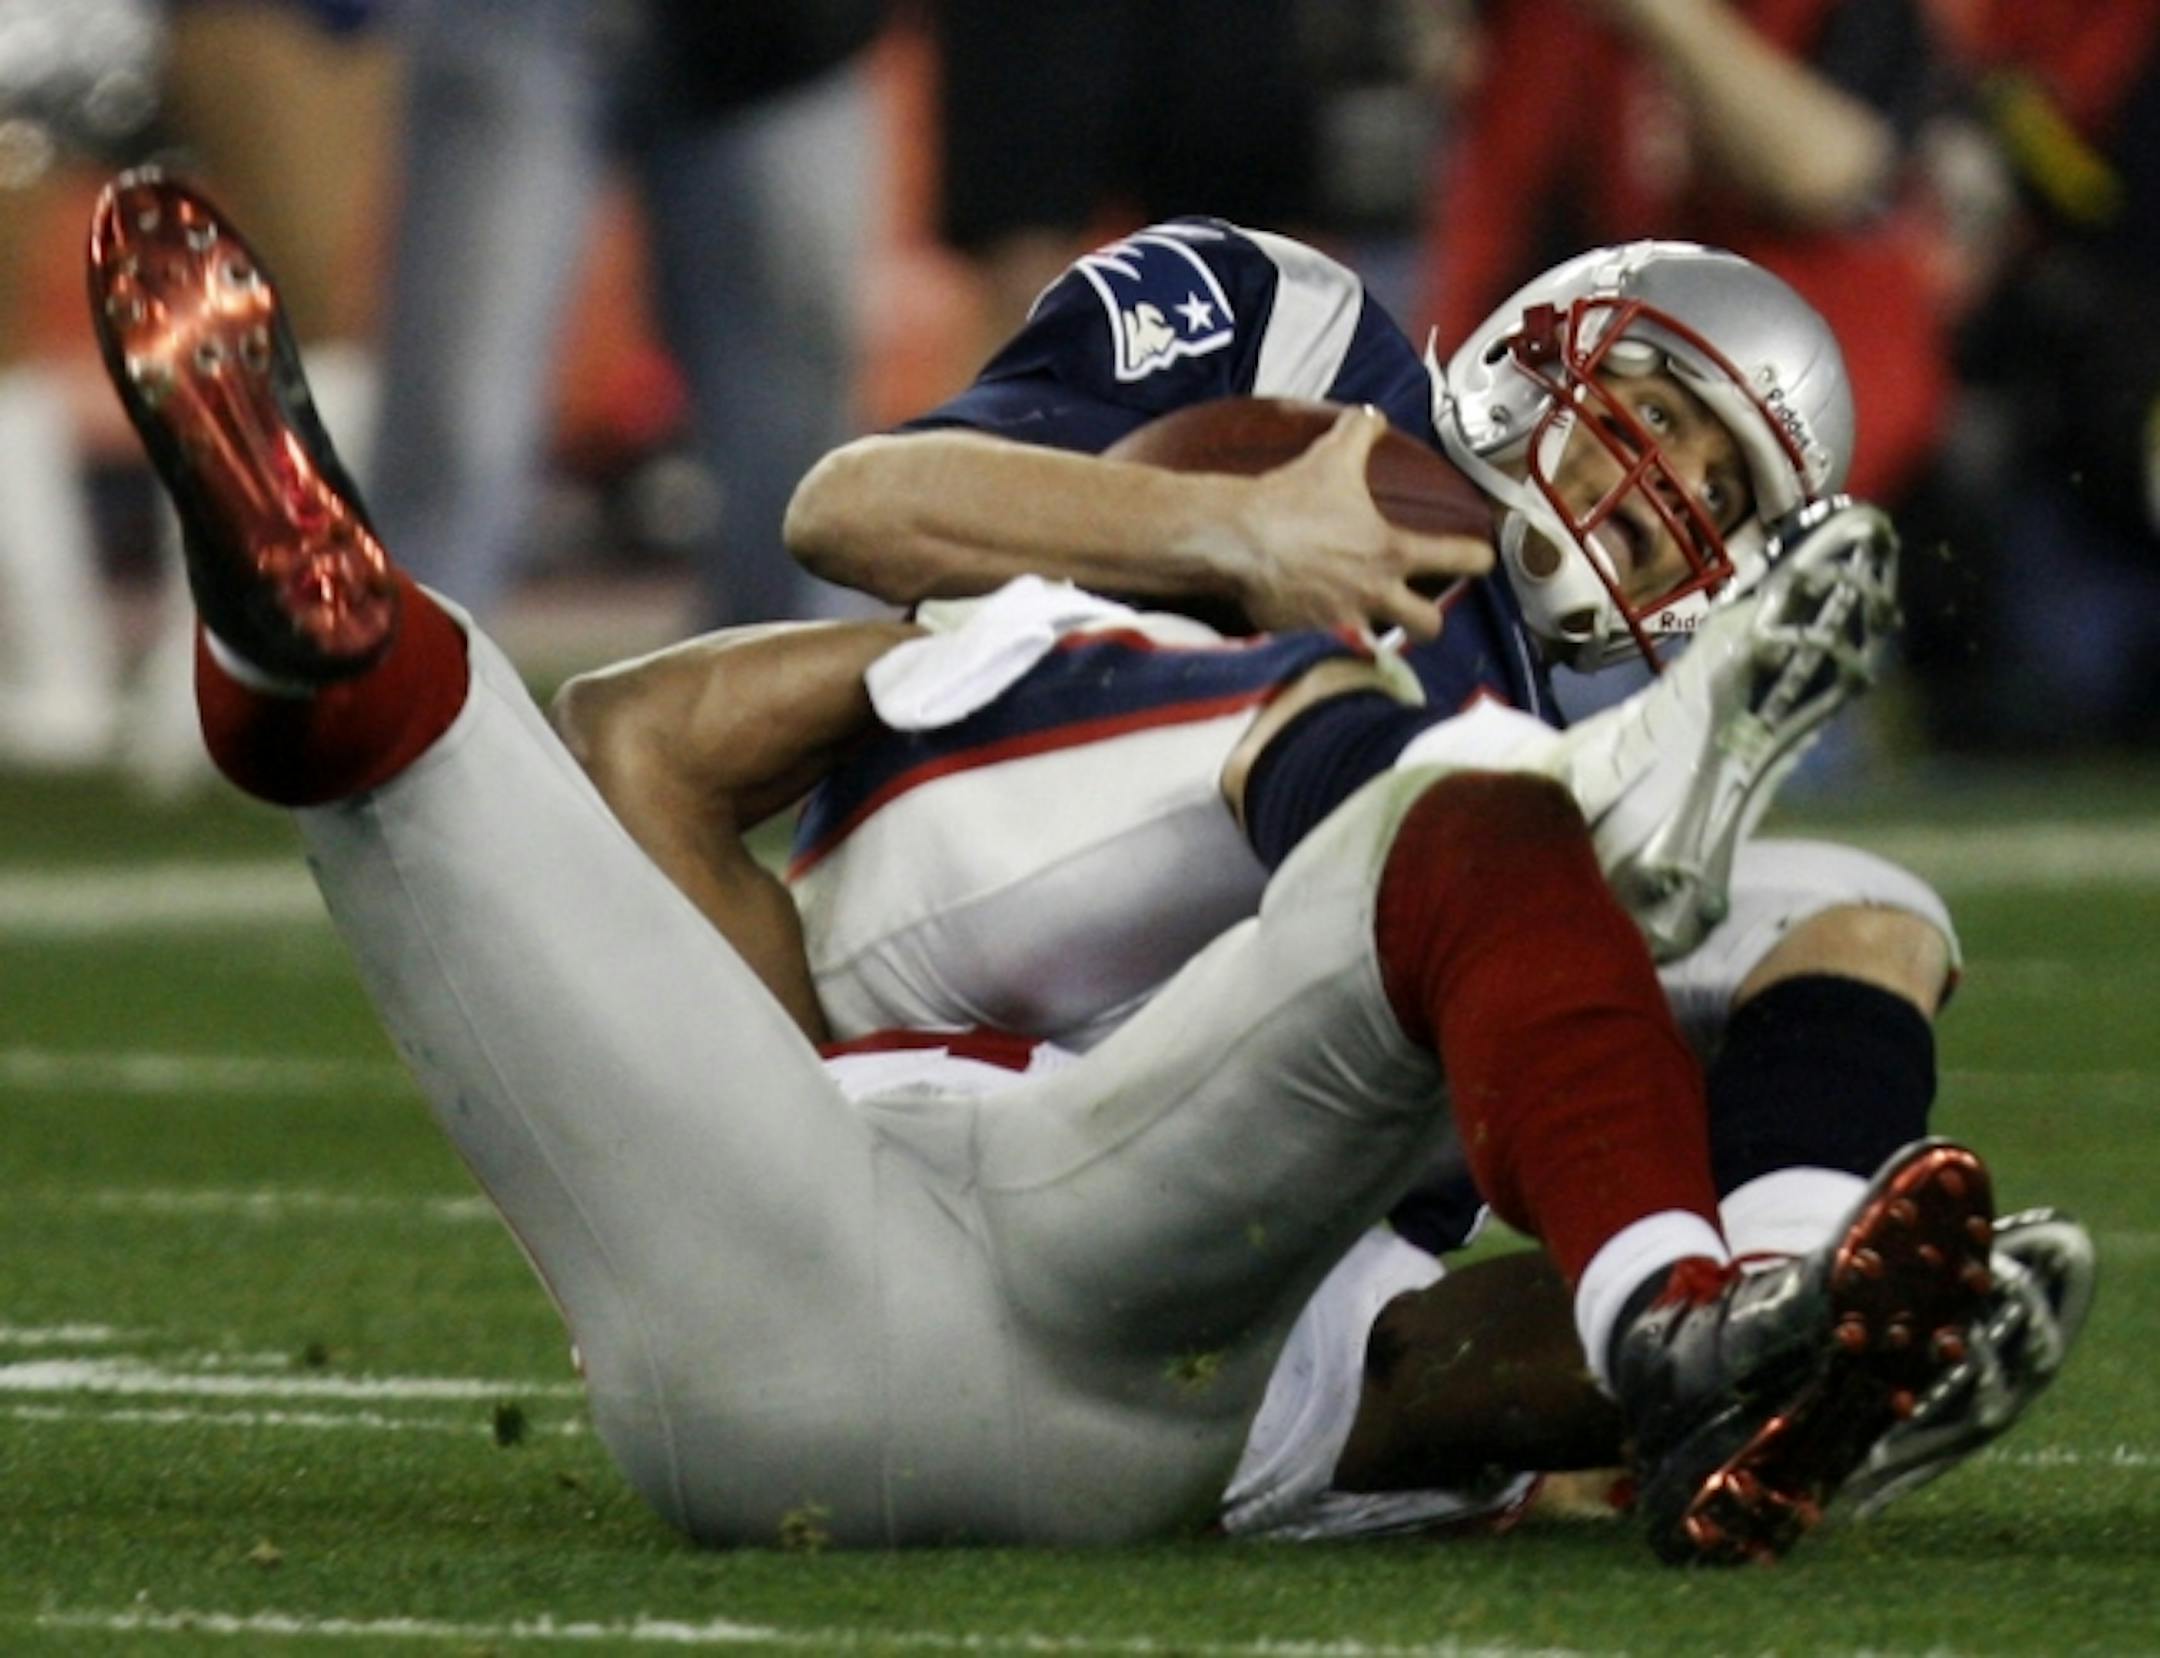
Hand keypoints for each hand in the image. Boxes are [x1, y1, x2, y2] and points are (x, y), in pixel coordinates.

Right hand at [1236, 407, 1493, 640]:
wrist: (1236, 541)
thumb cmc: (1288, 501)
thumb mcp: (1331, 456)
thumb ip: (1361, 432)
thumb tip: (1373, 417)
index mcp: (1391, 552)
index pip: (1461, 559)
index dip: (1479, 558)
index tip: (1481, 559)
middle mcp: (1375, 596)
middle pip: (1430, 626)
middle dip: (1429, 619)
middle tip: (1417, 608)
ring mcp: (1342, 625)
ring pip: (1382, 650)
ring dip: (1377, 639)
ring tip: (1363, 626)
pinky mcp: (1308, 642)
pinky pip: (1330, 652)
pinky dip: (1327, 645)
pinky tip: (1315, 632)